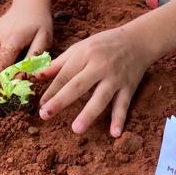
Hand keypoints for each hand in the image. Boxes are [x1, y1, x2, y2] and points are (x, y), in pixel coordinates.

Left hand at [36, 25, 152, 137]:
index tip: (40, 105)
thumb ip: (60, 63)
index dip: (51, 90)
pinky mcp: (129, 87)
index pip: (65, 75)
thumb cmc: (104, 44)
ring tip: (76, 129)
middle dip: (61, 101)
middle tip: (45, 115)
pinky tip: (115, 134)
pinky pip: (123, 105)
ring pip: (101, 98)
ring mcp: (115, 78)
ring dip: (89, 114)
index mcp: (85, 55)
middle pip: (78, 85)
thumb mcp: (81, 47)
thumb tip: (37, 76)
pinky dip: (120, 119)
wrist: (138, 40)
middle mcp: (100, 67)